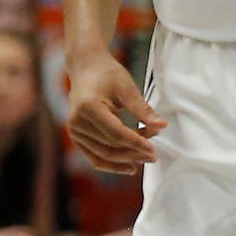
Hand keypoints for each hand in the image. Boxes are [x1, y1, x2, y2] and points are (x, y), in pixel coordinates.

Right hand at [65, 51, 165, 173]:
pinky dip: (112, 164)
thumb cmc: (108, 74)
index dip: (136, 143)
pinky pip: (94, 156)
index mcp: (88, 107)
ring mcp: (74, 131)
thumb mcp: (127, 87)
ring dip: (127, 157)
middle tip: (154, 154)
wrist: (87, 69)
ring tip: (146, 157)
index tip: (153, 149)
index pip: (116, 133)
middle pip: (110, 146)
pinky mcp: (76, 136)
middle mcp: (77, 121)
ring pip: (103, 154)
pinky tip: (130, 167)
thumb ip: (143, 108)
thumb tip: (162, 126)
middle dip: (134, 151)